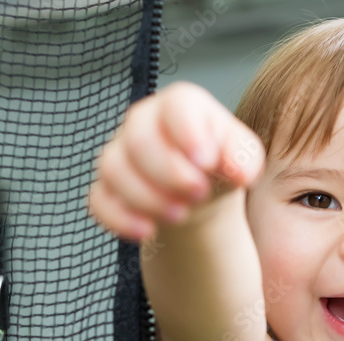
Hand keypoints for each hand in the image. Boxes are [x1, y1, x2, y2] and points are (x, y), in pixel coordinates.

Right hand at [87, 81, 264, 241]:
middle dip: (169, 172)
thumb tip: (240, 170)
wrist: (200, 193)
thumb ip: (244, 157)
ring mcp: (120, 153)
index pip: (176, 106)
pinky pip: (99, 200)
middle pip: (139, 138)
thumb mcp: (242, 158)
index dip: (188, 133)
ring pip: (114, 169)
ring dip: (147, 197)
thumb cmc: (219, 166)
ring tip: (180, 214)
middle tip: (198, 194)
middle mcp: (143, 122)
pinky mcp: (107, 187)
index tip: (206, 162)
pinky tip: (147, 231)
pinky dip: (121, 219)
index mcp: (181, 106)